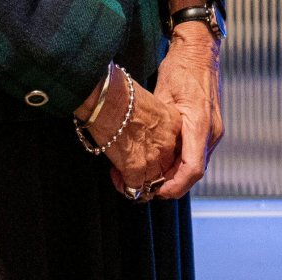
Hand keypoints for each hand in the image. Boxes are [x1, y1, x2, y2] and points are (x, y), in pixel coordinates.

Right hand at [89, 71, 181, 197]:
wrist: (108, 97)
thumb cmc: (122, 94)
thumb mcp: (150, 103)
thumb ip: (154, 122)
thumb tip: (144, 132)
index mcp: (174, 124)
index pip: (174, 150)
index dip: (160, 155)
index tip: (147, 153)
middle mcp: (168, 143)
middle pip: (165, 169)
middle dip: (150, 172)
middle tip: (135, 168)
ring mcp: (154, 157)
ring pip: (151, 183)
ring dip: (138, 182)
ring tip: (123, 175)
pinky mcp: (136, 168)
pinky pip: (135, 188)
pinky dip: (125, 185)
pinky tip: (116, 175)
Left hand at [151, 25, 223, 198]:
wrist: (200, 49)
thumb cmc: (181, 67)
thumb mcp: (162, 94)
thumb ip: (158, 125)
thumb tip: (143, 152)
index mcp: (200, 123)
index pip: (193, 169)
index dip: (174, 186)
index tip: (156, 191)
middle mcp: (213, 131)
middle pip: (195, 172)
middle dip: (173, 185)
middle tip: (147, 187)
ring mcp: (215, 130)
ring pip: (198, 164)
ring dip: (178, 174)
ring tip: (152, 175)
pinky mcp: (212, 127)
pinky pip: (198, 152)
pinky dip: (183, 162)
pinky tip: (165, 159)